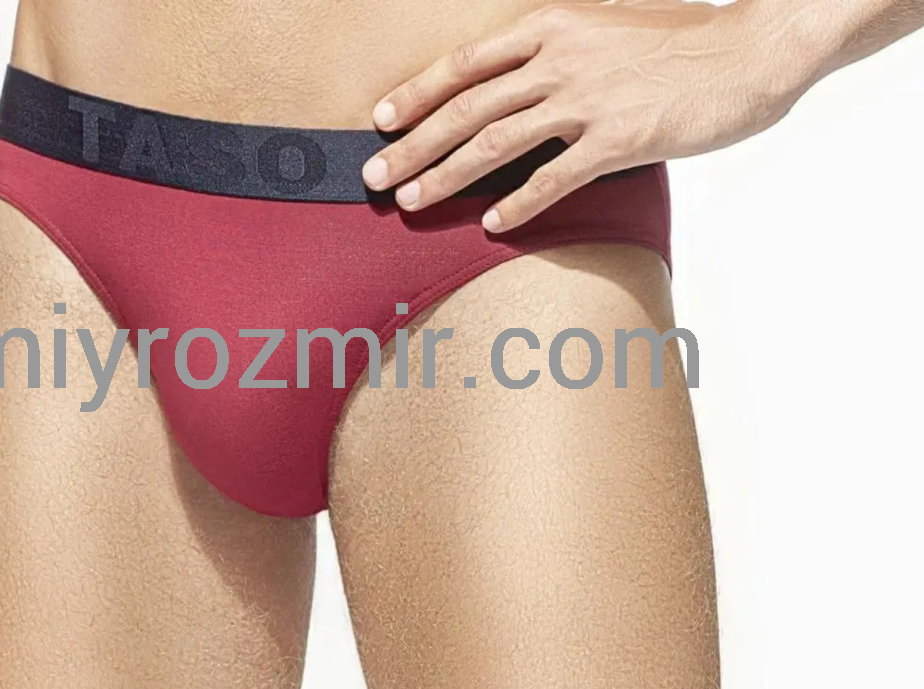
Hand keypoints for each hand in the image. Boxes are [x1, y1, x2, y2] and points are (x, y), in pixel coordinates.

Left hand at [361, 0, 809, 231]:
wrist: (751, 49)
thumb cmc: (679, 43)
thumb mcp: (605, 27)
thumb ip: (556, 52)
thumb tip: (515, 84)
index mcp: (551, 26)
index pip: (466, 64)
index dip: (416, 93)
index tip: (380, 120)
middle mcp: (560, 58)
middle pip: (467, 109)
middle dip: (412, 145)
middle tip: (374, 178)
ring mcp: (588, 99)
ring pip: (496, 143)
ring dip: (446, 176)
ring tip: (411, 203)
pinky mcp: (620, 139)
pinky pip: (555, 177)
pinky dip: (520, 203)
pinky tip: (491, 225)